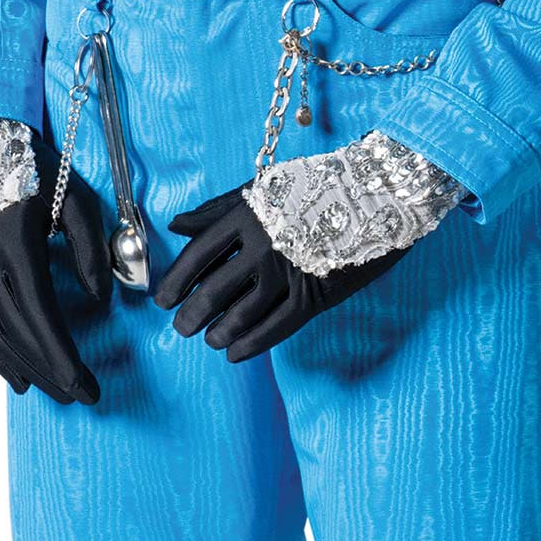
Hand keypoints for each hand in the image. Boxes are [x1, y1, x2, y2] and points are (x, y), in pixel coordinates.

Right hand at [0, 142, 111, 403]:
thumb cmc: (37, 167)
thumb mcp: (76, 199)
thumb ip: (92, 250)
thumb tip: (100, 299)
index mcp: (15, 246)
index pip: (41, 318)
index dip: (63, 359)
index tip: (86, 386)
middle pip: (19, 335)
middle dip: (52, 373)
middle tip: (82, 398)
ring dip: (24, 370)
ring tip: (54, 392)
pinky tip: (15, 375)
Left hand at [150, 186, 408, 363]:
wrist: (377, 195)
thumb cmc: (316, 187)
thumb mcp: (263, 190)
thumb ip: (218, 209)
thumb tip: (176, 225)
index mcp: (247, 215)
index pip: (199, 254)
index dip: (176, 281)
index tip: (163, 299)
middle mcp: (264, 245)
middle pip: (215, 289)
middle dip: (193, 314)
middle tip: (181, 328)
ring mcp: (290, 272)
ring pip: (244, 313)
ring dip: (220, 332)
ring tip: (210, 340)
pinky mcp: (314, 295)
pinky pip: (276, 327)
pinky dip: (252, 344)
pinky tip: (235, 353)